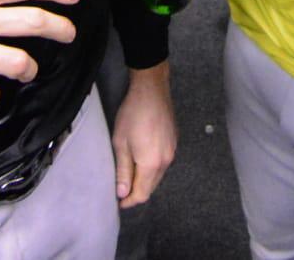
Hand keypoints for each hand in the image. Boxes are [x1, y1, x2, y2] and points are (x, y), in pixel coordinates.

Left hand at [111, 62, 175, 207]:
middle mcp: (166, 161)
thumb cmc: (132, 114)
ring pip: (158, 176)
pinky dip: (152, 168)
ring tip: (129, 175)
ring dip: (145, 179)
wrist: (151, 91)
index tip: (119, 202)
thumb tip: (122, 193)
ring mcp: (172, 151)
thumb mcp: (121, 143)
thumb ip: (123, 170)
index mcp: (151, 163)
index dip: (130, 201)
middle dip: (137, 192)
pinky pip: (163, 163)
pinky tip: (142, 160)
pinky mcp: (174, 142)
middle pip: (152, 186)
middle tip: (121, 191)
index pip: (142, 193)